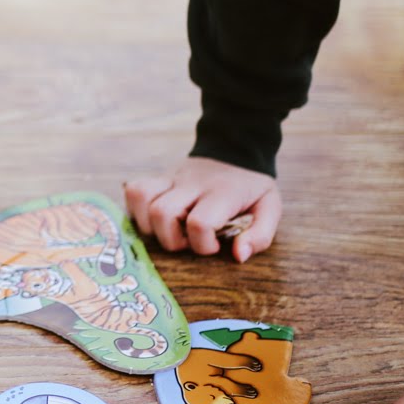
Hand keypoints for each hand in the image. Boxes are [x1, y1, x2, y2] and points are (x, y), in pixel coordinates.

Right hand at [123, 156, 280, 260]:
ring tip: (170, 230)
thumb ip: (260, 235)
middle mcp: (192, 184)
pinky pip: (134, 190)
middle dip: (170, 239)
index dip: (203, 244)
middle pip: (162, 212)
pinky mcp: (160, 177)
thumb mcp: (269, 208)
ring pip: (141, 198)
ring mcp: (172, 178)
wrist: (235, 147)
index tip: (216, 246)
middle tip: (188, 240)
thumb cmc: (251, 186)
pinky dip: (136, 209)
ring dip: (149, 225)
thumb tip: (238, 255)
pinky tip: (154, 219)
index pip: (199, 222)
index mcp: (222, 193)